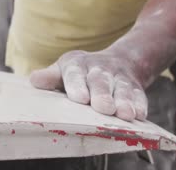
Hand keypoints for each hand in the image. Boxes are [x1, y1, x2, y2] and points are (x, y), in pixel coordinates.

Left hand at [30, 49, 148, 121]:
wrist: (119, 60)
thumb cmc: (82, 72)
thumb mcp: (64, 69)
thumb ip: (51, 77)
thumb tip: (34, 80)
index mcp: (78, 64)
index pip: (75, 74)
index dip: (78, 85)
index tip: (80, 98)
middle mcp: (100, 69)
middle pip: (100, 81)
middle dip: (103, 94)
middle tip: (104, 108)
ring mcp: (119, 77)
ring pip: (122, 88)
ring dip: (124, 101)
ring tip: (125, 114)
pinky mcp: (135, 86)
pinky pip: (139, 94)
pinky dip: (140, 104)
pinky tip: (140, 115)